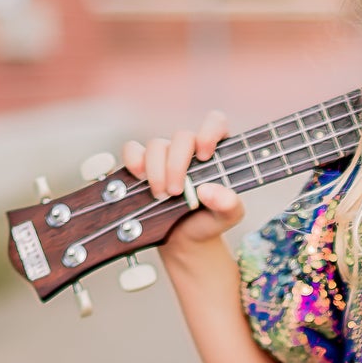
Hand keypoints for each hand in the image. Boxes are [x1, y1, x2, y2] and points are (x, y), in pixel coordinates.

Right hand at [120, 109, 243, 246]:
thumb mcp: (227, 216)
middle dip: (176, 165)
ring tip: (161, 196)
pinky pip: (132, 149)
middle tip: (176, 192)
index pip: (215, 122)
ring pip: (156, 144)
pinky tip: (140, 179)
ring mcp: (165, 154)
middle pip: (182, 136)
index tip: (204, 155)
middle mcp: (190, 148)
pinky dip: (134, 161)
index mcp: (216, 152)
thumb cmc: (209, 221)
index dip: (209, 132)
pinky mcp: (143, 163)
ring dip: (156, 171)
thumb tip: (207, 190)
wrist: (183, 239)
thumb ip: (229, 203)